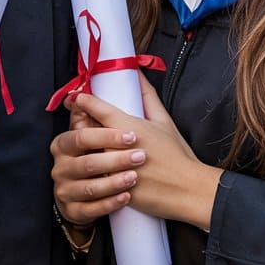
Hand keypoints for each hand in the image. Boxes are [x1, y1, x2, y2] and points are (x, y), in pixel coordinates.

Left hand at [54, 75, 222, 229]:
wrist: (187, 190)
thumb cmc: (176, 154)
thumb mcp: (163, 121)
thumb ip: (147, 95)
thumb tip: (137, 72)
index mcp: (127, 126)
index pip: (96, 108)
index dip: (83, 101)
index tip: (77, 97)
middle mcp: (115, 147)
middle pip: (86, 131)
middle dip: (81, 124)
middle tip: (80, 120)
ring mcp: (112, 170)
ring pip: (87, 154)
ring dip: (85, 148)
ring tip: (88, 145)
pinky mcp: (112, 191)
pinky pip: (95, 178)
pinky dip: (93, 171)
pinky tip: (96, 169)